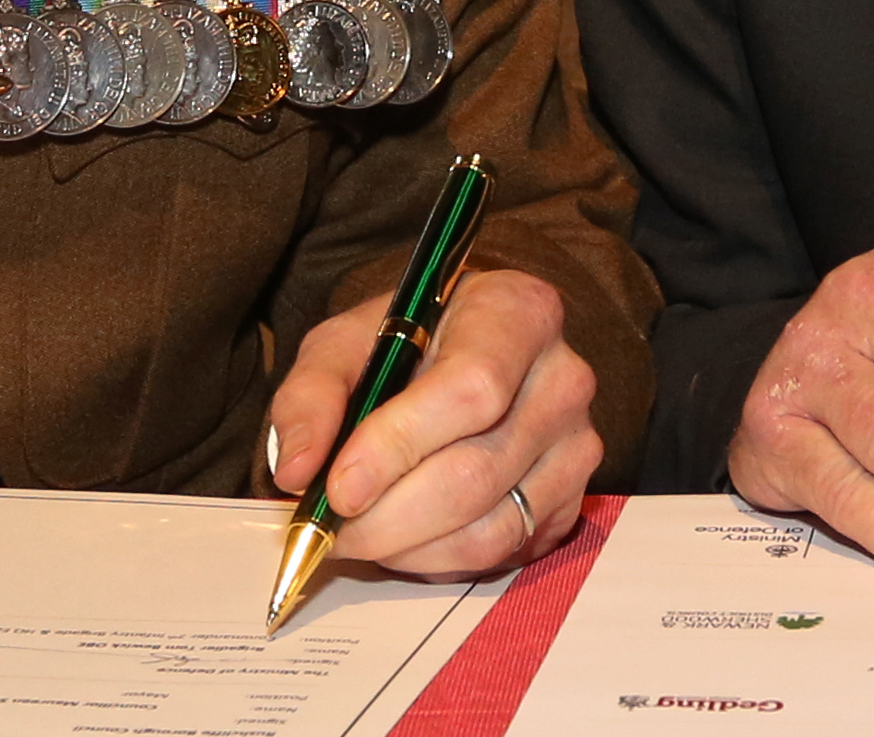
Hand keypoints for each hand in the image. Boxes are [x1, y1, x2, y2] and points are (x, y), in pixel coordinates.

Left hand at [263, 268, 604, 576]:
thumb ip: (310, 396)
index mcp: (517, 314)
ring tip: (360, 535)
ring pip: (490, 527)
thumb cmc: (407, 342)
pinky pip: (503, 551)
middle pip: (476, 472)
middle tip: (331, 530)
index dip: (399, 446)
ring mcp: (575, 445)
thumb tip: (298, 472)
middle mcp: (562, 379)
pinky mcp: (572, 499)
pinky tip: (404, 538)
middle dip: (389, 518)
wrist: (467, 352)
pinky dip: (440, 559)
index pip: (470, 390)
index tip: (339, 487)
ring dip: (408, 548)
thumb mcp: (345, 342)